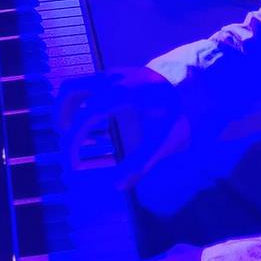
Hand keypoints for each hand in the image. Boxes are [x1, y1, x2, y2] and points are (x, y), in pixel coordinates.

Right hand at [57, 67, 186, 188]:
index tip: (72, 165)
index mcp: (124, 96)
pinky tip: (93, 120)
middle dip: (61, 115)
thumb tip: (116, 186)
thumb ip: (141, 164)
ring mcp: (114, 73)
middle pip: (71, 88)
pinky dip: (81, 100)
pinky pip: (89, 84)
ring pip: (78, 83)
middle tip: (64, 140)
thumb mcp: (166, 141)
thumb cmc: (181, 112)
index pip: (87, 115)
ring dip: (69, 106)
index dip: (74, 140)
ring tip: (74, 133)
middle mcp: (114, 79)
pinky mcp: (118, 74)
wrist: (198, 79)